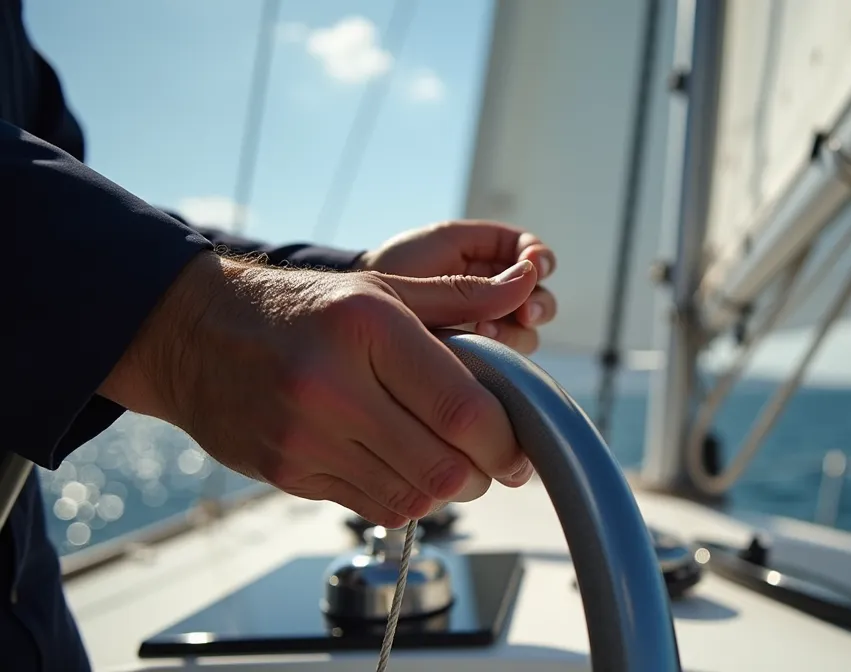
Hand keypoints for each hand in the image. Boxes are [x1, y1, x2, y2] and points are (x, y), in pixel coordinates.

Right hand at [100, 252, 538, 526]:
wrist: (194, 335)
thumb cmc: (301, 309)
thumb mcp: (381, 287)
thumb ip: (458, 297)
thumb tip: (524, 288)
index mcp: (368, 329)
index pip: (462, 410)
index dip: (505, 443)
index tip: (519, 451)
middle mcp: (334, 385)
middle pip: (444, 468)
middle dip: (482, 474)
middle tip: (490, 462)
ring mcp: (306, 436)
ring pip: (413, 498)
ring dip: (445, 490)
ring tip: (447, 462)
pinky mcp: (288, 473)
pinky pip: (372, 508)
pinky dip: (403, 499)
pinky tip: (401, 468)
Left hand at [355, 220, 556, 353]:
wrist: (359, 307)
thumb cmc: (398, 265)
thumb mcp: (442, 245)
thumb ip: (491, 251)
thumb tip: (533, 270)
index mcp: (494, 260)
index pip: (536, 259)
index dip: (541, 261)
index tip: (535, 265)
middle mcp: (498, 295)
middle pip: (540, 301)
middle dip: (537, 305)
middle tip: (524, 312)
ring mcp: (489, 329)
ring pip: (527, 334)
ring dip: (516, 332)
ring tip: (484, 332)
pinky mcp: (478, 359)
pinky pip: (505, 360)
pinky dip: (498, 355)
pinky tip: (478, 351)